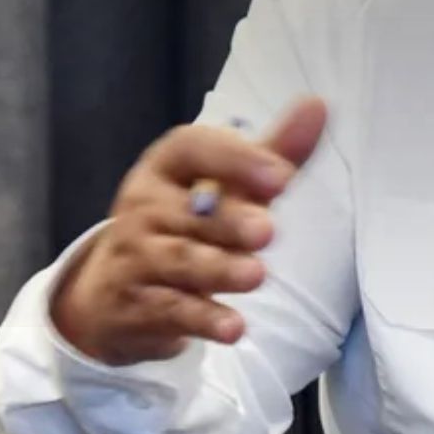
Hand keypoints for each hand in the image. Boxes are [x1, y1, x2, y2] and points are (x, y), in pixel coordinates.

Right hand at [50, 97, 328, 365]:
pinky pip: (171, 311)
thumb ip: (272, 153)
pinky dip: (203, 319)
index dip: (235, 158)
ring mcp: (135, 258)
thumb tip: (319, 106)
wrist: (114, 292)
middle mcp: (143, 207)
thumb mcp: (226, 187)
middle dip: (229, 221)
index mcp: (165, 167)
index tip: (282, 176)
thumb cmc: (187, 225)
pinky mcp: (135, 306)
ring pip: (178, 261)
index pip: (191, 148)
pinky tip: (234, 328)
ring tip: (256, 274)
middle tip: (267, 229)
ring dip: (218, 269)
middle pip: (187, 211)